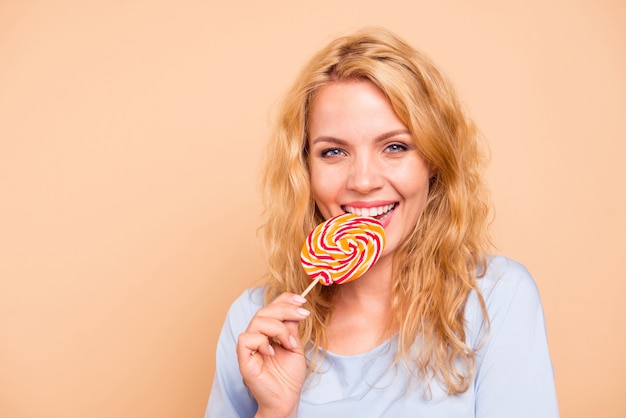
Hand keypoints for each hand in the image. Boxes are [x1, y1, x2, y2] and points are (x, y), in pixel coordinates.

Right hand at [237, 292, 310, 417]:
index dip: (284, 300)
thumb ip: (291, 328)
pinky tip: (273, 352)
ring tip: (289, 343)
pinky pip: (246, 339)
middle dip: (286, 309)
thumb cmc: (289, 376)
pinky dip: (262, 342)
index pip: (271, 308)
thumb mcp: (295, 346)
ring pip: (257, 321)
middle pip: (264, 311)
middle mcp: (256, 337)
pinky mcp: (244, 359)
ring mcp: (249, 348)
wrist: (286, 399)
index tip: (302, 300)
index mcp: (267, 332)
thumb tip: (295, 308)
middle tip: (303, 314)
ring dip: (278, 328)